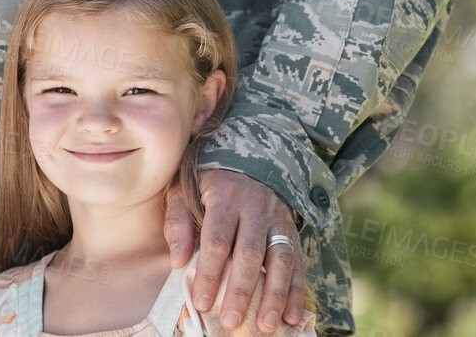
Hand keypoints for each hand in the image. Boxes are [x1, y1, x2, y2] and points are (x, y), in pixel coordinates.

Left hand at [165, 169, 307, 332]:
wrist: (247, 154)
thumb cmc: (207, 180)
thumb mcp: (184, 190)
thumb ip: (178, 223)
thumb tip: (178, 261)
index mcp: (225, 196)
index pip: (218, 240)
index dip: (210, 273)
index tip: (202, 302)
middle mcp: (256, 207)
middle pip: (250, 253)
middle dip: (241, 290)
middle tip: (230, 321)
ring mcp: (278, 219)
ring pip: (281, 259)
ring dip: (275, 295)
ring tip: (266, 325)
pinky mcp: (292, 230)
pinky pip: (298, 261)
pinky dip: (297, 290)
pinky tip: (291, 315)